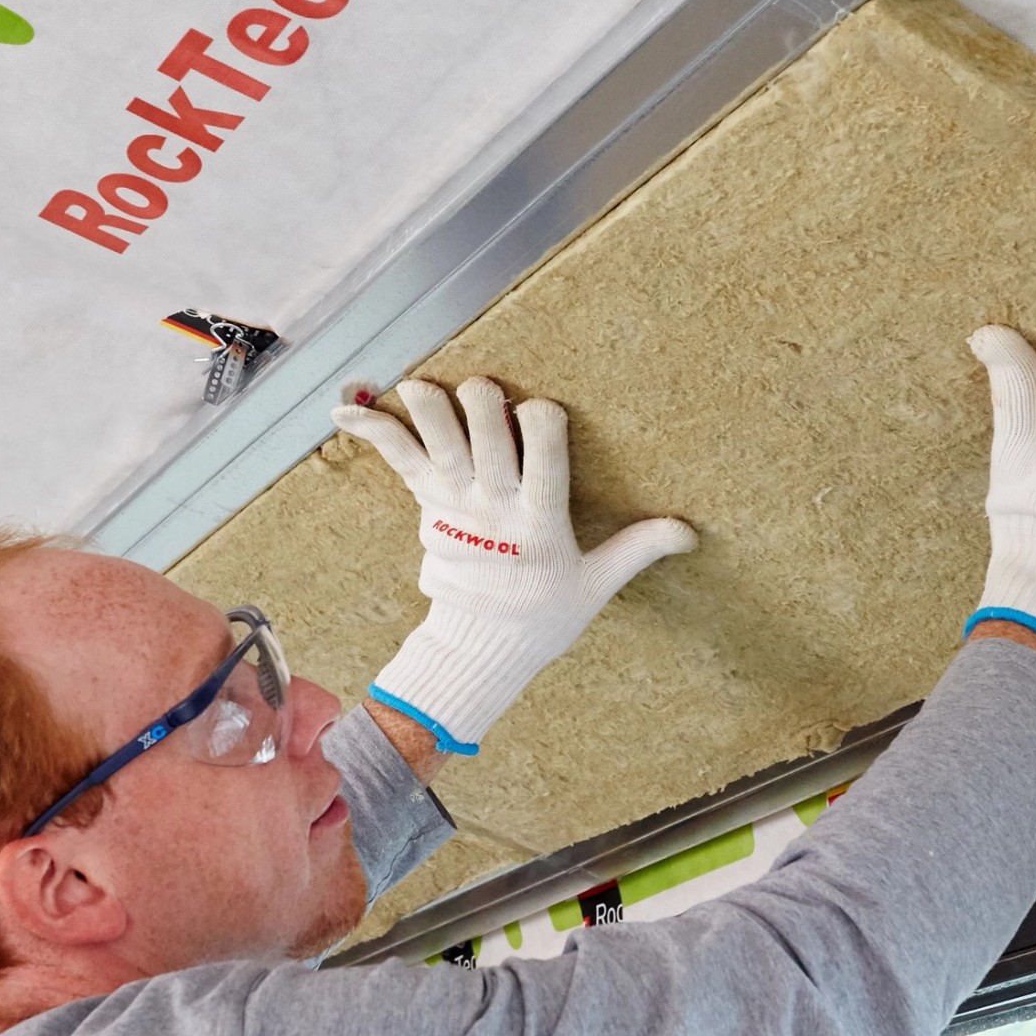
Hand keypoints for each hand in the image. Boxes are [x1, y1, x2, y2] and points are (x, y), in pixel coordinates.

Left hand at [333, 377, 694, 753]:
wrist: (481, 648)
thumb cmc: (544, 613)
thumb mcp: (597, 584)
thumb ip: (638, 547)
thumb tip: (691, 531)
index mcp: (540, 521)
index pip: (544, 452)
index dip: (541, 420)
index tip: (542, 410)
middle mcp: (494, 506)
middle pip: (483, 431)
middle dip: (482, 402)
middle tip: (482, 396)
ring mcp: (454, 504)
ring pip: (436, 437)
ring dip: (427, 406)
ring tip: (418, 387)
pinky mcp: (426, 505)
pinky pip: (397, 458)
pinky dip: (370, 430)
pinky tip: (344, 405)